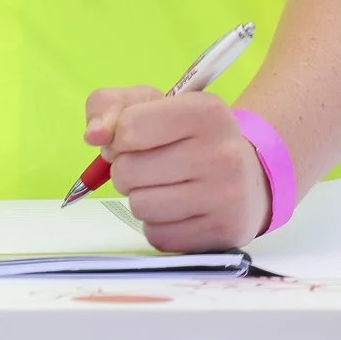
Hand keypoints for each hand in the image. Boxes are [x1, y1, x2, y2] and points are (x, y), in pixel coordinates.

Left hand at [83, 86, 269, 253]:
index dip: (117, 137)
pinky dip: (158, 224)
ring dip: (140, 198)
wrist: (247, 176)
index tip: (132, 138)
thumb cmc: (188, 136)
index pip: (128, 128)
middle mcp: (223, 154)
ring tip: (164, 185)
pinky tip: (179, 209)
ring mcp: (227, 197)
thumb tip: (93, 135)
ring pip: (140, 206)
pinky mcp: (224, 234)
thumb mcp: (150, 104)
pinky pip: (158, 236)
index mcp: (206, 112)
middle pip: (128, 171)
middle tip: (150, 165)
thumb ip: (107, 107)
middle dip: (125, 169)